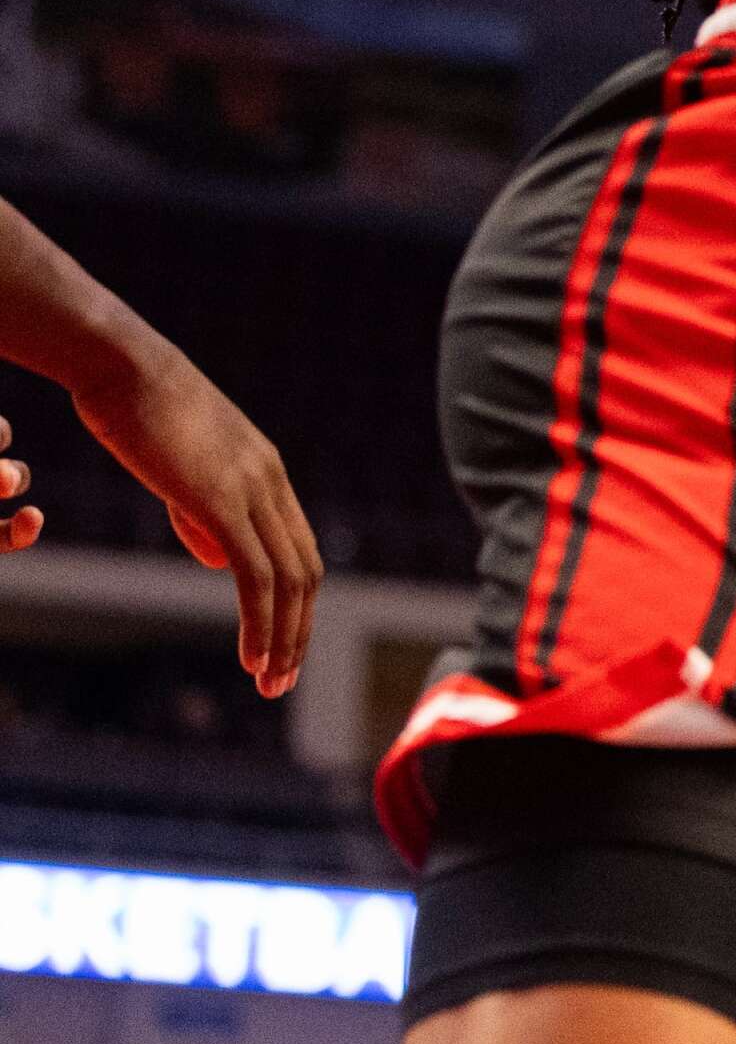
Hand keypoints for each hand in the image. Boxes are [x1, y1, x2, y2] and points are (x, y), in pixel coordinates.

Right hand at [59, 350, 319, 695]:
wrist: (120, 363)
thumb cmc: (135, 409)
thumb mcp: (179, 466)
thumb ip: (202, 513)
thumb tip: (220, 560)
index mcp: (265, 472)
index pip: (298, 549)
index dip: (294, 602)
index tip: (280, 644)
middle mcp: (271, 482)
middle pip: (306, 572)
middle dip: (297, 631)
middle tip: (281, 679)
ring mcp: (250, 489)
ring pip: (288, 580)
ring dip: (283, 637)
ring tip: (270, 680)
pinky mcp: (220, 499)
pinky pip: (254, 574)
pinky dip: (260, 620)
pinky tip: (249, 654)